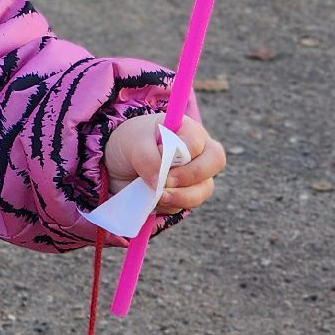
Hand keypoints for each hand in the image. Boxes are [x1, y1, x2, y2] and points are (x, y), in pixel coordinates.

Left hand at [103, 112, 226, 214]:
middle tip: (166, 182)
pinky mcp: (185, 195)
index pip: (197, 142)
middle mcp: (198, 152)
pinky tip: (154, 199)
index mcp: (188, 130)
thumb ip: (147, 157)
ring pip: (203, 189)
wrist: (118, 165)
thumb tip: (159, 182)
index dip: (181, 153)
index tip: (159, 154)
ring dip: (181, 196)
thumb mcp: (133, 142)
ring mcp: (195, 176)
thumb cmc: (131, 143)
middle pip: (216, 162)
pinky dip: (171, 205)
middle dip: (191, 176)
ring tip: (158, 196)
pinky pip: (186, 205)